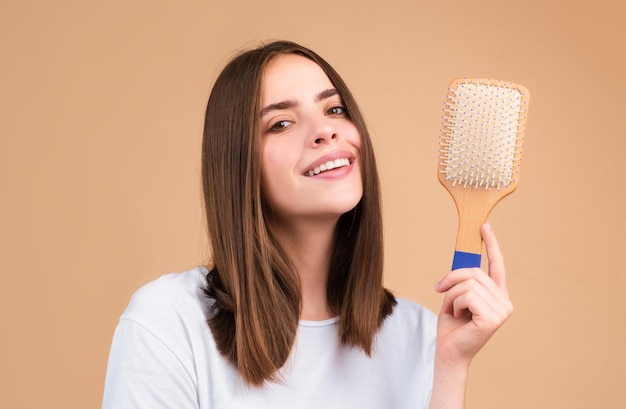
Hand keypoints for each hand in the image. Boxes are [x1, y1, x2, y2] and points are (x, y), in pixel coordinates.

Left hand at [434, 222, 512, 366]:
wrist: (448, 352)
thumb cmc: (452, 326)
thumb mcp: (456, 296)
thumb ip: (464, 280)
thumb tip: (463, 260)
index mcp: (497, 295)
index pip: (496, 265)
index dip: (491, 244)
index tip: (483, 226)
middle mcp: (505, 301)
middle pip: (474, 272)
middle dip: (452, 279)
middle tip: (440, 290)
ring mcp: (502, 310)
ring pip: (468, 284)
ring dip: (451, 295)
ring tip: (452, 310)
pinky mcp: (493, 318)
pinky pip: (467, 295)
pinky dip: (454, 303)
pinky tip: (457, 316)